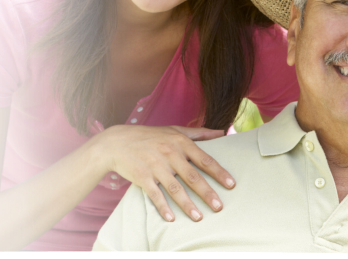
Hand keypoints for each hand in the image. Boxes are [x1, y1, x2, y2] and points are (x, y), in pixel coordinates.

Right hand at [93, 124, 234, 222]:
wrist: (117, 142)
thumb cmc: (150, 136)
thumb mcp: (174, 130)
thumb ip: (199, 133)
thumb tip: (222, 132)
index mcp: (180, 142)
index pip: (204, 159)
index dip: (218, 172)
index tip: (231, 185)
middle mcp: (169, 153)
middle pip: (192, 176)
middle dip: (207, 193)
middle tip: (219, 207)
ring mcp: (155, 166)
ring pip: (174, 188)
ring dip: (187, 204)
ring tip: (198, 217)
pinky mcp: (142, 177)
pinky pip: (154, 194)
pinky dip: (162, 206)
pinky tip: (171, 218)